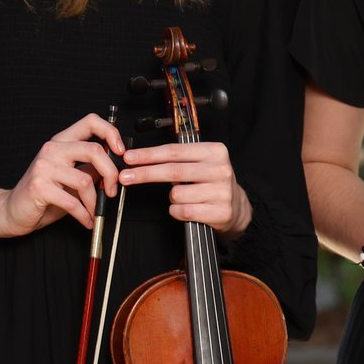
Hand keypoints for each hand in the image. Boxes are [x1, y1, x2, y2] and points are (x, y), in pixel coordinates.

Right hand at [0, 114, 126, 241]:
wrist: (13, 211)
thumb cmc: (45, 195)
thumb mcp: (72, 177)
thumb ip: (91, 167)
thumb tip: (118, 165)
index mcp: (62, 142)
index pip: (91, 121)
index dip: (111, 133)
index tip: (121, 152)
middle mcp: (52, 149)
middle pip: (94, 150)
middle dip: (111, 173)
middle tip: (112, 190)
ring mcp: (44, 166)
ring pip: (84, 179)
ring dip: (95, 201)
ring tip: (95, 211)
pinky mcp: (39, 186)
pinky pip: (72, 201)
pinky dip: (84, 214)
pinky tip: (86, 220)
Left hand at [119, 141, 252, 236]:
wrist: (237, 206)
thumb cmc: (211, 181)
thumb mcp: (200, 163)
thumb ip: (176, 159)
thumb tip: (139, 159)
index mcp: (214, 152)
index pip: (175, 151)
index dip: (149, 155)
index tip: (129, 158)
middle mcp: (220, 169)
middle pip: (173, 171)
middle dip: (145, 174)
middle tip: (125, 176)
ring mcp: (222, 191)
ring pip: (177, 194)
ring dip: (171, 198)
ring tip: (183, 197)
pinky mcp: (220, 212)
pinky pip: (183, 211)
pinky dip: (177, 211)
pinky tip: (186, 208)